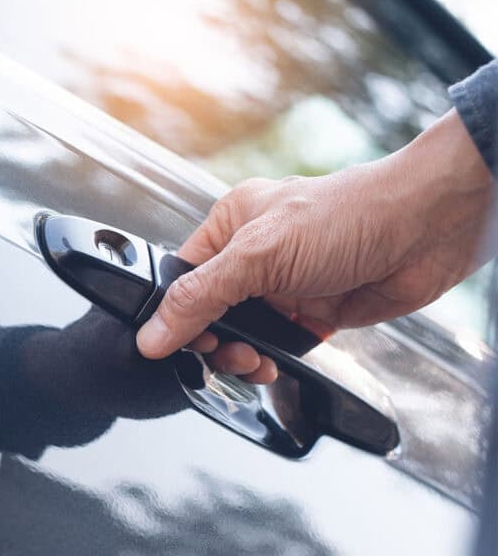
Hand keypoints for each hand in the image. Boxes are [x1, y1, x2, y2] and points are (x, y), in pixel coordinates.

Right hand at [136, 109, 494, 381]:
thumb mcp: (258, 255)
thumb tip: (153, 334)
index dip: (176, 315)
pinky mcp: (315, 310)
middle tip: (229, 355)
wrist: (427, 229)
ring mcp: (285, 284)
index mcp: (231, 224)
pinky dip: (274, 360)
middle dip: (213, 341)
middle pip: (210, 311)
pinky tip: (277, 365)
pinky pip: (279, 344)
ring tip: (256, 363)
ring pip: (243, 333)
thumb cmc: (348, 216)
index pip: (183, 277)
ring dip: (243, 356)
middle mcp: (255, 253)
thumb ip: (200, 297)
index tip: (177, 346)